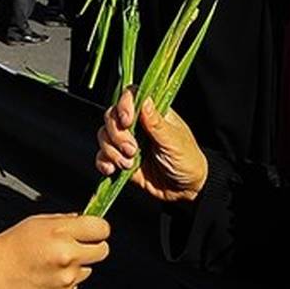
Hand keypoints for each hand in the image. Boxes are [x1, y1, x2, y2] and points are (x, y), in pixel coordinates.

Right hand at [0, 213, 109, 288]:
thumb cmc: (9, 245)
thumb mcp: (36, 221)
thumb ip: (64, 220)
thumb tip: (83, 220)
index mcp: (61, 232)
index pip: (102, 229)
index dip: (98, 229)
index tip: (93, 231)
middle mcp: (68, 255)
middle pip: (103, 251)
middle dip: (93, 247)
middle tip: (77, 246)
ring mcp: (66, 278)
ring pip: (89, 269)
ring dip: (77, 266)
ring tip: (52, 263)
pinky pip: (75, 286)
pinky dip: (66, 282)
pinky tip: (47, 276)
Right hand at [95, 88, 206, 202]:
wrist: (184, 192)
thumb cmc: (187, 161)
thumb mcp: (175, 142)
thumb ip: (157, 123)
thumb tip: (145, 100)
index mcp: (152, 114)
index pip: (131, 96)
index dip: (123, 105)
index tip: (126, 121)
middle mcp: (137, 124)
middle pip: (112, 116)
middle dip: (117, 134)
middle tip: (132, 150)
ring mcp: (127, 142)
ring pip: (104, 135)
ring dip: (111, 150)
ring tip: (128, 164)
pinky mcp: (119, 159)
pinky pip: (102, 155)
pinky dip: (103, 162)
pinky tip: (112, 169)